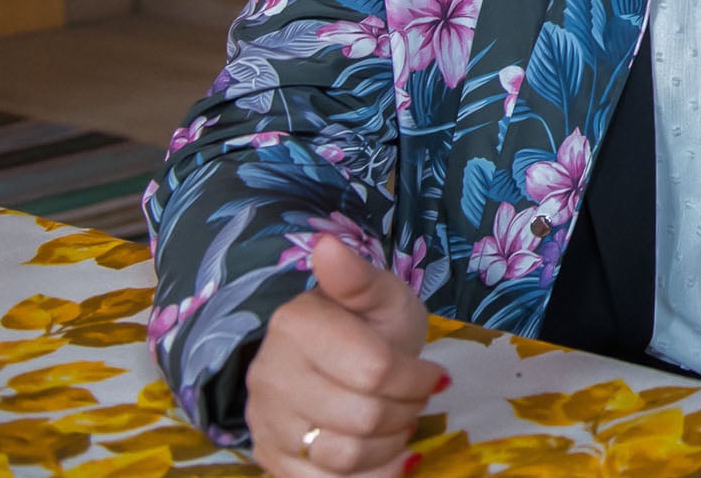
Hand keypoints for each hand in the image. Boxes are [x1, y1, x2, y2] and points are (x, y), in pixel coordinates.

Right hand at [245, 236, 445, 477]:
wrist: (336, 358)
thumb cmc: (368, 324)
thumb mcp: (380, 294)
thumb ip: (358, 278)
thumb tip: (327, 246)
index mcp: (295, 325)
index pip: (375, 371)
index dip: (417, 378)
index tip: (434, 372)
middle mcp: (269, 374)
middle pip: (363, 417)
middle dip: (407, 410)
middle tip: (418, 397)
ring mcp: (266, 420)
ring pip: (343, 455)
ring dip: (390, 443)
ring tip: (401, 420)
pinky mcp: (269, 456)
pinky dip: (368, 474)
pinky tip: (387, 454)